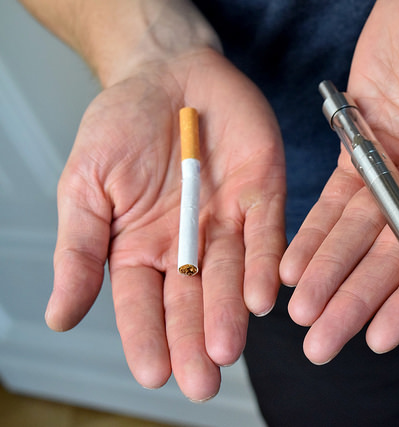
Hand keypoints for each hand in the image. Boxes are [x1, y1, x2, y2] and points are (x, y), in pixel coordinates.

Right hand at [46, 48, 285, 400]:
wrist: (166, 73)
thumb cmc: (122, 126)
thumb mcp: (86, 186)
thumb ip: (80, 250)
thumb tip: (60, 315)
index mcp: (141, 248)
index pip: (142, 304)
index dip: (147, 338)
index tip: (153, 375)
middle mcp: (188, 244)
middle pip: (192, 301)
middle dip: (195, 340)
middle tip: (202, 380)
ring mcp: (227, 222)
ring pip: (231, 275)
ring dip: (230, 312)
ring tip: (226, 347)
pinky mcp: (261, 195)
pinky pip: (266, 233)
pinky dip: (264, 263)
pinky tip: (262, 296)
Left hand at [281, 0, 398, 363]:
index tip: (382, 336)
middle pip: (393, 259)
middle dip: (357, 300)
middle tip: (324, 342)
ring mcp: (398, 177)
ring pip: (358, 238)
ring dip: (328, 276)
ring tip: (301, 312)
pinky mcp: (361, 156)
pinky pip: (334, 203)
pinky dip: (313, 234)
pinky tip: (292, 266)